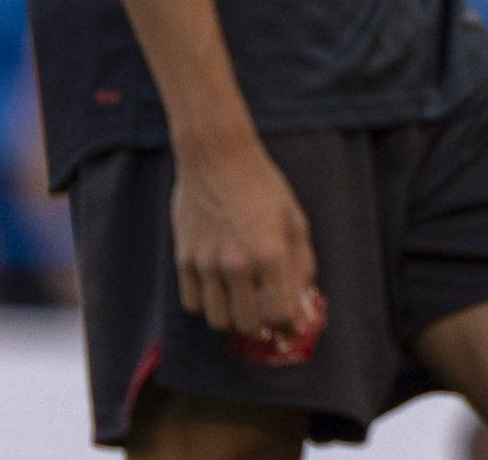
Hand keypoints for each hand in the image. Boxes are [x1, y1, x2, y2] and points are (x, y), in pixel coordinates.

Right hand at [170, 135, 319, 347]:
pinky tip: (219, 289)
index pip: (280, 313)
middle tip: (266, 315)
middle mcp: (236, 263)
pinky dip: (207, 304)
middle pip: (247, 324)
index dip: (289, 327)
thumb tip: (303, 300)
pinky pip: (192, 303)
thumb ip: (301, 264)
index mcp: (269, 253)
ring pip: (217, 319)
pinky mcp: (184, 259)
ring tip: (241, 302)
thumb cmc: (262, 187)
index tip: (291, 327)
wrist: (217, 160)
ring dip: (232, 318)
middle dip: (261, 326)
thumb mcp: (294, 220)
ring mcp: (206, 263)